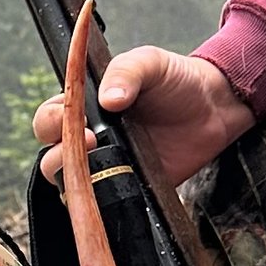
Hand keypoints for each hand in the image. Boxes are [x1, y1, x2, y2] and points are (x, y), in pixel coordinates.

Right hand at [32, 48, 253, 188]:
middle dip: (58, 154)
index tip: (75, 120)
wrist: (215, 108)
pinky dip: (103, 202)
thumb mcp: (149, 62)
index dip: (52, 121)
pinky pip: (107, 202)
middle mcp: (92, 137)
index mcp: (86, 105)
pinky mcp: (130, 187)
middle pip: (52, 155)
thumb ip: (126, 71)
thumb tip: (109, 98)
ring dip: (75, 181)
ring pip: (72, 184)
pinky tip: (117, 190)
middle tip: (90, 144)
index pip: (50, 118)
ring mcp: (109, 165)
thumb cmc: (177, 80)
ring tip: (99, 168)